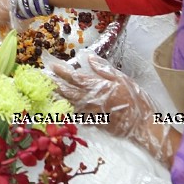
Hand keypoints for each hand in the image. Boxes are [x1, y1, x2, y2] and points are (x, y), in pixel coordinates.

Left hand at [49, 55, 173, 163]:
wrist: (143, 126)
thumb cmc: (135, 100)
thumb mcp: (123, 79)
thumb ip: (104, 69)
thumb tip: (88, 58)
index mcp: (98, 87)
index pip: (75, 78)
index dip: (62, 71)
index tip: (51, 66)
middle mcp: (91, 100)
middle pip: (68, 91)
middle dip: (54, 84)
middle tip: (40, 78)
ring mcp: (91, 114)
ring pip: (69, 104)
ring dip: (57, 97)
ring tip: (45, 91)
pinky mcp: (94, 124)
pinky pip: (77, 117)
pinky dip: (67, 112)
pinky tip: (59, 108)